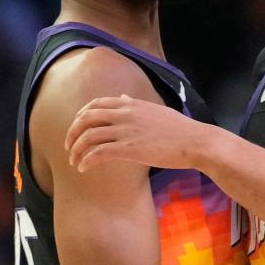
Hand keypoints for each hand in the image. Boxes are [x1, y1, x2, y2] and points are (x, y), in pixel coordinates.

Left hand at [65, 94, 211, 172]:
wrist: (195, 141)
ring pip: (88, 136)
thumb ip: (136, 103)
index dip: (81, 116)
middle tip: (69, 146)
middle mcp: (124, 114)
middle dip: (72, 132)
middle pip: (86, 118)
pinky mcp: (128, 149)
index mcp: (130, 104)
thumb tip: (124, 96)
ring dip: (76, 149)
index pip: (96, 104)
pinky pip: (98, 153)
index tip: (77, 128)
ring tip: (74, 160)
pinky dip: (86, 160)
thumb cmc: (179, 129)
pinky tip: (83, 168)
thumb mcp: (155, 109)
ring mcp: (125, 131)